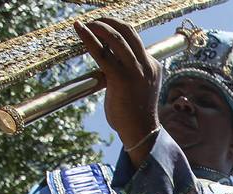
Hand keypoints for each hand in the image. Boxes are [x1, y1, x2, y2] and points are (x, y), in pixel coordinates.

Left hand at [74, 17, 159, 163]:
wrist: (141, 133)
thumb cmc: (134, 113)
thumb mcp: (136, 86)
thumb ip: (125, 70)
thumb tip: (106, 56)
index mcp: (153, 65)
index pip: (134, 39)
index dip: (117, 30)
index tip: (103, 26)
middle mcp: (147, 65)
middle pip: (128, 31)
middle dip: (110, 21)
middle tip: (95, 21)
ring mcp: (136, 71)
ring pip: (116, 38)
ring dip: (99, 26)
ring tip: (86, 24)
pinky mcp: (121, 79)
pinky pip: (102, 53)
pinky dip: (88, 38)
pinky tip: (79, 30)